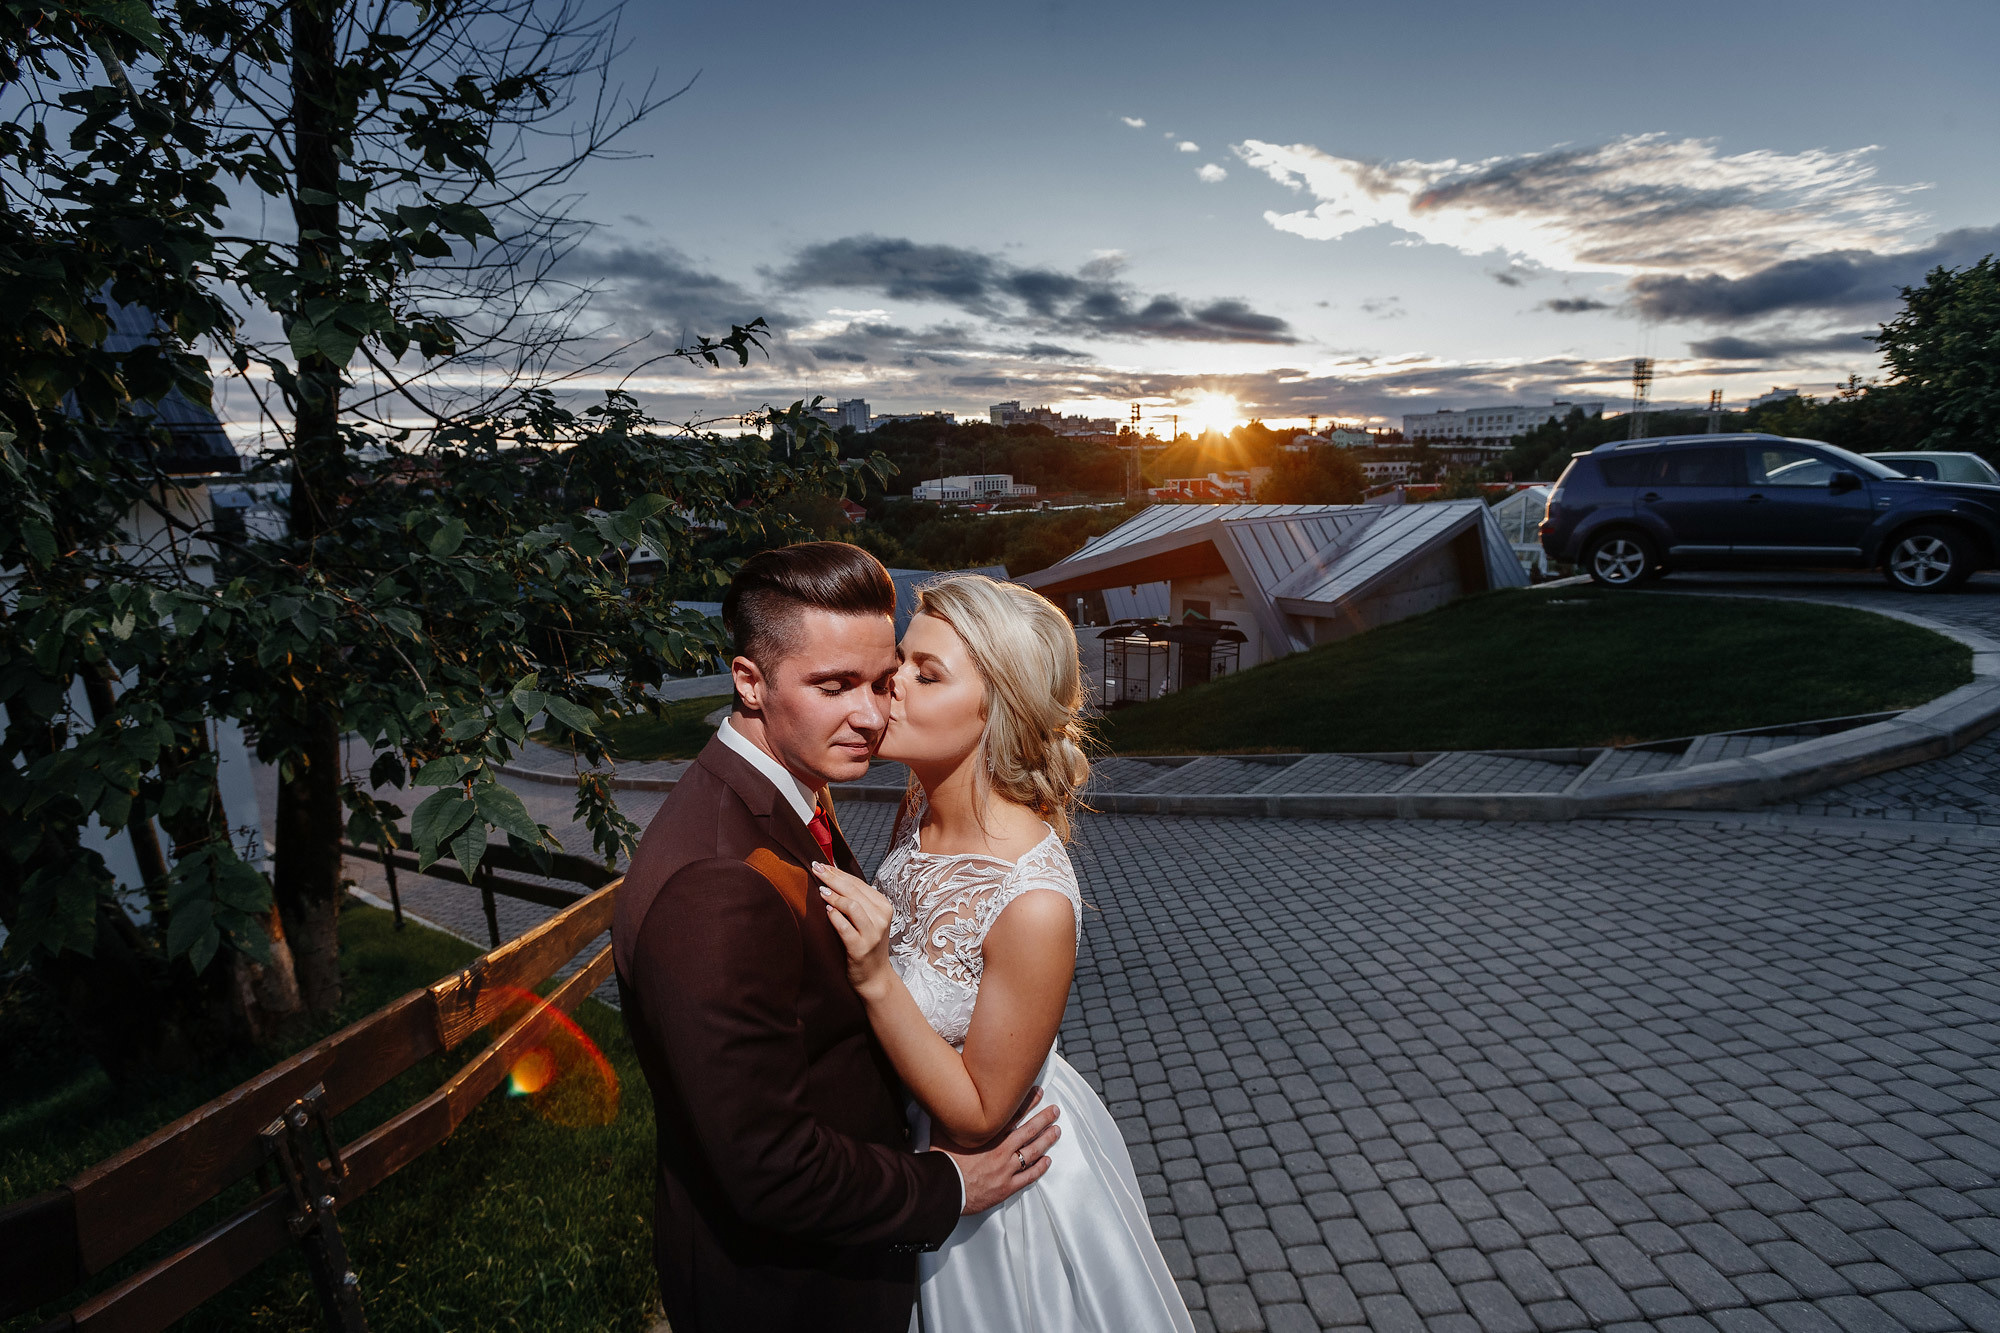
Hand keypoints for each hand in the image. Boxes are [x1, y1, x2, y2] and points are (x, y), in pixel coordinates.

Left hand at [816, 861, 894, 997]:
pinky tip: (826, 910)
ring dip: (834, 896)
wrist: (875, 977)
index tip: (822, 865)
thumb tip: (831, 876)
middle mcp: (881, 918)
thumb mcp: (868, 920)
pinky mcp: (861, 948)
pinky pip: (845, 928)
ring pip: (852, 906)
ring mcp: (873, 934)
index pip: (858, 883)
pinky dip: (835, 917)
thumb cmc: (866, 945)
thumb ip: (856, 900)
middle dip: (833, 878)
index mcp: (884, 907)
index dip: (838, 872)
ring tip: (820, 890)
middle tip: (816, 869)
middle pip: (854, 891)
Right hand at [942, 1087, 1059, 1214]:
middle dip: (1043, 1119)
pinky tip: (1047, 1161)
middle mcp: (1001, 1150)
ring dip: (1046, 1141)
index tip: (1038, 1093)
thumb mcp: (943, 1131)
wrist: (944, 1189)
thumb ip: (950, 1116)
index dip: (1028, 1102)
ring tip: (1056, 1132)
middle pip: (1028, 1131)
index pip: (1013, 1114)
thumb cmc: (943, 1162)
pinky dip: (1039, 1168)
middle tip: (1054, 1111)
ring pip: (1032, 1152)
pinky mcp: (1006, 1187)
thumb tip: (945, 1099)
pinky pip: (1028, 1176)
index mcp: (989, 1135)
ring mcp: (1006, 1169)